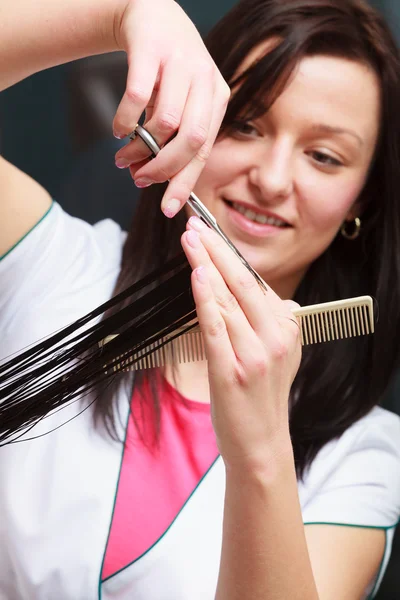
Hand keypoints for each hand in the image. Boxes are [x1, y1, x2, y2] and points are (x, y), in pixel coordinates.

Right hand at [113, 0, 229, 216]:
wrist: (151, 17)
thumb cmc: (165, 72)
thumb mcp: (179, 105)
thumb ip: (171, 141)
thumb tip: (149, 180)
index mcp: (217, 99)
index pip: (204, 151)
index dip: (185, 183)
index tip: (168, 209)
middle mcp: (205, 81)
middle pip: (191, 140)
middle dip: (164, 168)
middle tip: (140, 180)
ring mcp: (180, 63)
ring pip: (165, 122)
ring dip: (140, 148)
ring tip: (123, 157)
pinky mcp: (152, 50)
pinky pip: (137, 97)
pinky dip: (124, 121)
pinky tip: (117, 130)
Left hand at [181, 217, 301, 473]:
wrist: (261, 445)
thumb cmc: (263, 398)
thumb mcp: (281, 356)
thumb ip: (276, 324)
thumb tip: (274, 298)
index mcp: (287, 328)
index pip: (256, 282)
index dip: (231, 254)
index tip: (210, 232)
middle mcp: (276, 337)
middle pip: (244, 282)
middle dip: (217, 249)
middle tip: (196, 225)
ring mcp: (255, 354)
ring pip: (228, 299)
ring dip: (207, 265)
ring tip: (190, 241)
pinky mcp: (233, 371)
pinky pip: (217, 327)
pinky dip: (207, 299)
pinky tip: (198, 275)